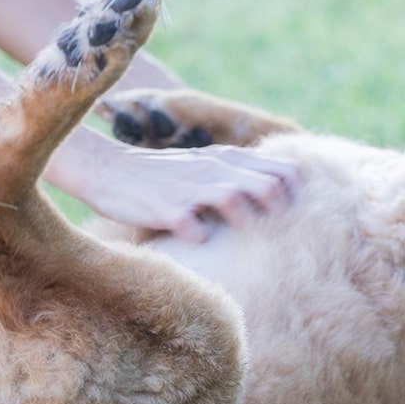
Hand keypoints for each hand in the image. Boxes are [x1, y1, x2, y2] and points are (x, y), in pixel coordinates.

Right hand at [53, 130, 298, 241]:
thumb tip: (280, 189)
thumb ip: (238, 172)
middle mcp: (213, 170)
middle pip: (268, 186)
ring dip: (245, 221)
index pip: (285, 170)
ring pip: (234, 199)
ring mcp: (189, 189)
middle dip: (279, 212)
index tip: (292, 216)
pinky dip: (200, 239)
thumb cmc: (162, 174)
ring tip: (240, 238)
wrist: (107, 169)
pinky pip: (193, 230)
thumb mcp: (204, 163)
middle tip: (272, 233)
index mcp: (227, 159)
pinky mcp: (165, 210)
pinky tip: (198, 245)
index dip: (297, 196)